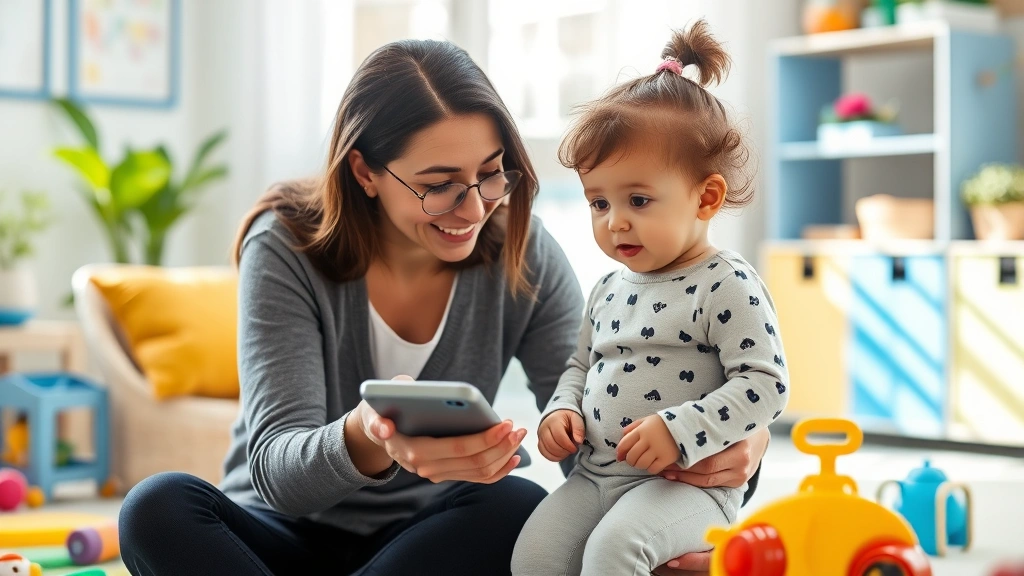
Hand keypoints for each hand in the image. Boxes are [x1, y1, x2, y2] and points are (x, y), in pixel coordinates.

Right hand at [352, 376, 527, 483]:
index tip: (505, 423)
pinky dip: (500, 470)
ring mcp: (438, 474)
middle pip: (475, 462)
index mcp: (415, 451)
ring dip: (504, 455)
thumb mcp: (377, 408)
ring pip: (480, 472)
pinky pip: (479, 478)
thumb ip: (378, 418)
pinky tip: (514, 457)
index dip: (486, 437)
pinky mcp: (448, 474)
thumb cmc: (384, 411)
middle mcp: (428, 468)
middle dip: (501, 446)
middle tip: (517, 428)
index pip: (459, 448)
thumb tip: (384, 429)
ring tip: (518, 436)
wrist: (381, 430)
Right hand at [537, 409, 584, 461]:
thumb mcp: (576, 418)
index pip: (559, 437)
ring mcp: (541, 436)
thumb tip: (578, 440)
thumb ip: (579, 429)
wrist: (558, 417)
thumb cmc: (567, 418)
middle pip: (551, 445)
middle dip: (564, 451)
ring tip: (567, 451)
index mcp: (554, 421)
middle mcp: (544, 428)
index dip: (568, 445)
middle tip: (571, 450)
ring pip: (547, 450)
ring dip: (559, 455)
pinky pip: (544, 453)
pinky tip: (561, 454)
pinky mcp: (540, 443)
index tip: (575, 448)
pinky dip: (553, 457)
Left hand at [615, 415, 679, 474]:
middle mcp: (648, 440)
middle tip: (633, 460)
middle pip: (632, 456)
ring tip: (643, 462)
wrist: (685, 425)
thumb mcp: (646, 420)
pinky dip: (650, 469)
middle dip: (630, 460)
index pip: (624, 444)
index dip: (620, 452)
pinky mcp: (667, 458)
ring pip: (641, 464)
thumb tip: (621, 439)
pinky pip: (653, 469)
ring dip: (639, 465)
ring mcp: (658, 449)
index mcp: (642, 429)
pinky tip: (653, 464)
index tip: (620, 456)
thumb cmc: (662, 424)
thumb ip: (632, 427)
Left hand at [654, 427, 771, 573]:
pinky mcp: (737, 483)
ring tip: (667, 473)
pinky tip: (680, 477)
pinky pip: (713, 485)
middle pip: (706, 472)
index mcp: (741, 449)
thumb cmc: (737, 425)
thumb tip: (679, 423)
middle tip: (662, 466)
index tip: (667, 456)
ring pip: (707, 482)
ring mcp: (740, 476)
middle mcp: (742, 465)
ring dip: (685, 479)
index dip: (686, 461)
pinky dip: (695, 481)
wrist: (760, 437)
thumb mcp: (728, 423)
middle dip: (682, 471)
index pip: (708, 461)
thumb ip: (708, 426)